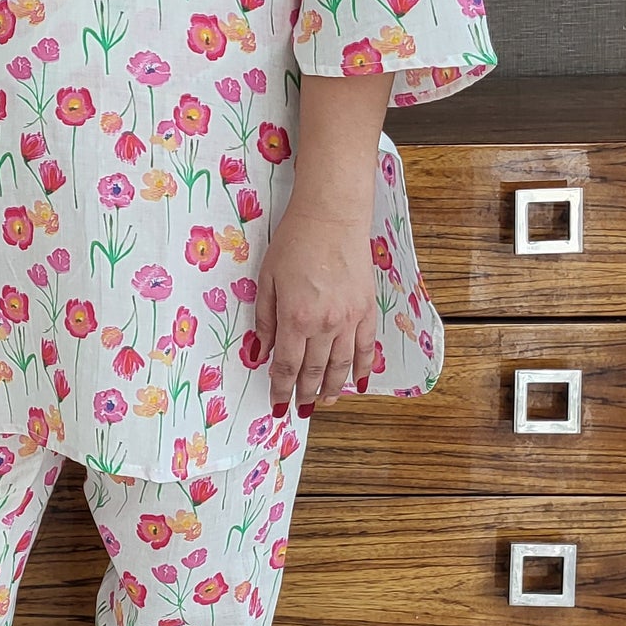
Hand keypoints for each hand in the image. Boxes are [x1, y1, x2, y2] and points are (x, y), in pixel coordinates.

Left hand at [253, 200, 375, 411]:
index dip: (281, 389)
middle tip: (300, 409)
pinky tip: (357, 382)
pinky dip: (362, 368)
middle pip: (315, 371)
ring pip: (342, 365)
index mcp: (295, 318)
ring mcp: (350, 319)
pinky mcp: (366, 310)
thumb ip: (264, 320)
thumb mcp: (267, 279)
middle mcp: (325, 325)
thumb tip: (259, 353)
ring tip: (326, 402)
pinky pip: (366, 348)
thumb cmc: (294, 242)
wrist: (332, 217)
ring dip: (333, 388)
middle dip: (306, 394)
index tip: (277, 404)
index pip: (286, 366)